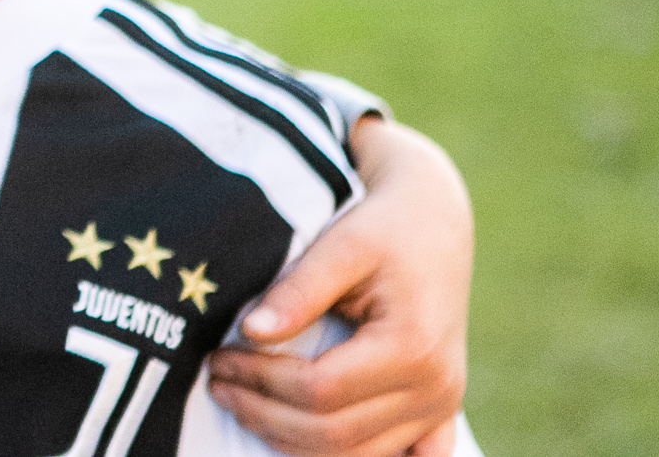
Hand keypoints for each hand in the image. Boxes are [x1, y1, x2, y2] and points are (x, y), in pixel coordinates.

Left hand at [207, 119, 471, 456]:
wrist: (434, 224)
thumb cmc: (384, 228)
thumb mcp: (341, 245)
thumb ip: (298, 291)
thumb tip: (250, 331)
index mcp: (412, 346)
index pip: (320, 390)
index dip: (260, 380)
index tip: (218, 358)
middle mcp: (435, 389)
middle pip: (334, 434)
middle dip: (264, 414)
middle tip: (218, 383)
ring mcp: (441, 408)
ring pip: (358, 456)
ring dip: (292, 442)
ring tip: (244, 404)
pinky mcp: (439, 412)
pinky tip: (305, 445)